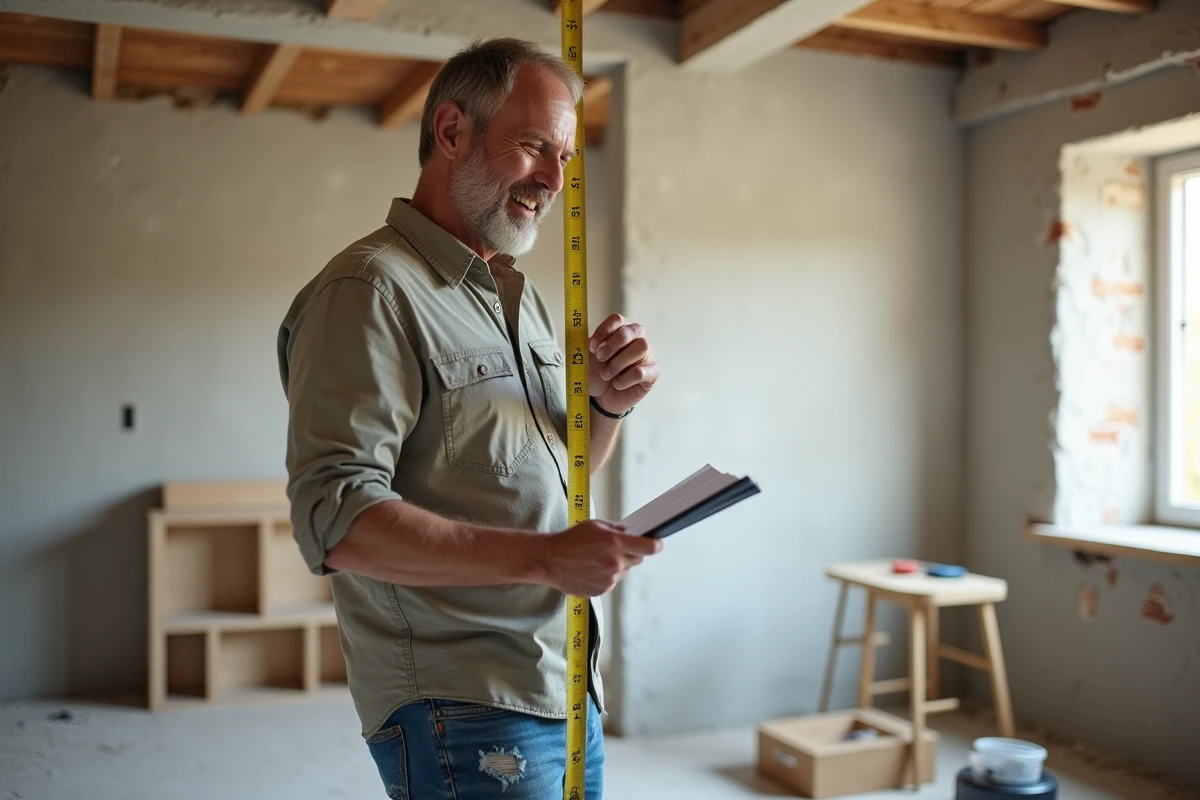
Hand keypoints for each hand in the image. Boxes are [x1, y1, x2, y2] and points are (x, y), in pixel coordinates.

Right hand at [540, 520, 662, 595]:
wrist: (550, 560)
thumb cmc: (570, 540)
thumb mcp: (595, 525)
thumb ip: (617, 530)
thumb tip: (632, 534)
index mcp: (615, 543)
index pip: (649, 548)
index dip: (656, 545)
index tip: (657, 543)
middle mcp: (615, 563)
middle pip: (637, 559)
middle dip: (630, 553)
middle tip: (614, 548)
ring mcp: (609, 579)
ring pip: (624, 571)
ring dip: (617, 565)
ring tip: (597, 559)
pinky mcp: (602, 590)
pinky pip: (613, 581)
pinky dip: (607, 576)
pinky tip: (592, 569)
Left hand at [588, 314, 658, 415]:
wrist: (601, 398)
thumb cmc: (596, 373)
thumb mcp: (587, 357)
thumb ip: (589, 345)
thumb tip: (593, 341)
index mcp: (621, 330)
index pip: (618, 320)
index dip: (604, 331)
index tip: (592, 346)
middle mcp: (638, 339)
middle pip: (631, 330)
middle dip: (612, 345)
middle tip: (600, 358)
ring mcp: (648, 356)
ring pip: (641, 347)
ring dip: (619, 362)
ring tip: (606, 374)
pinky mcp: (652, 373)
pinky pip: (642, 371)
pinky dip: (625, 379)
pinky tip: (617, 384)